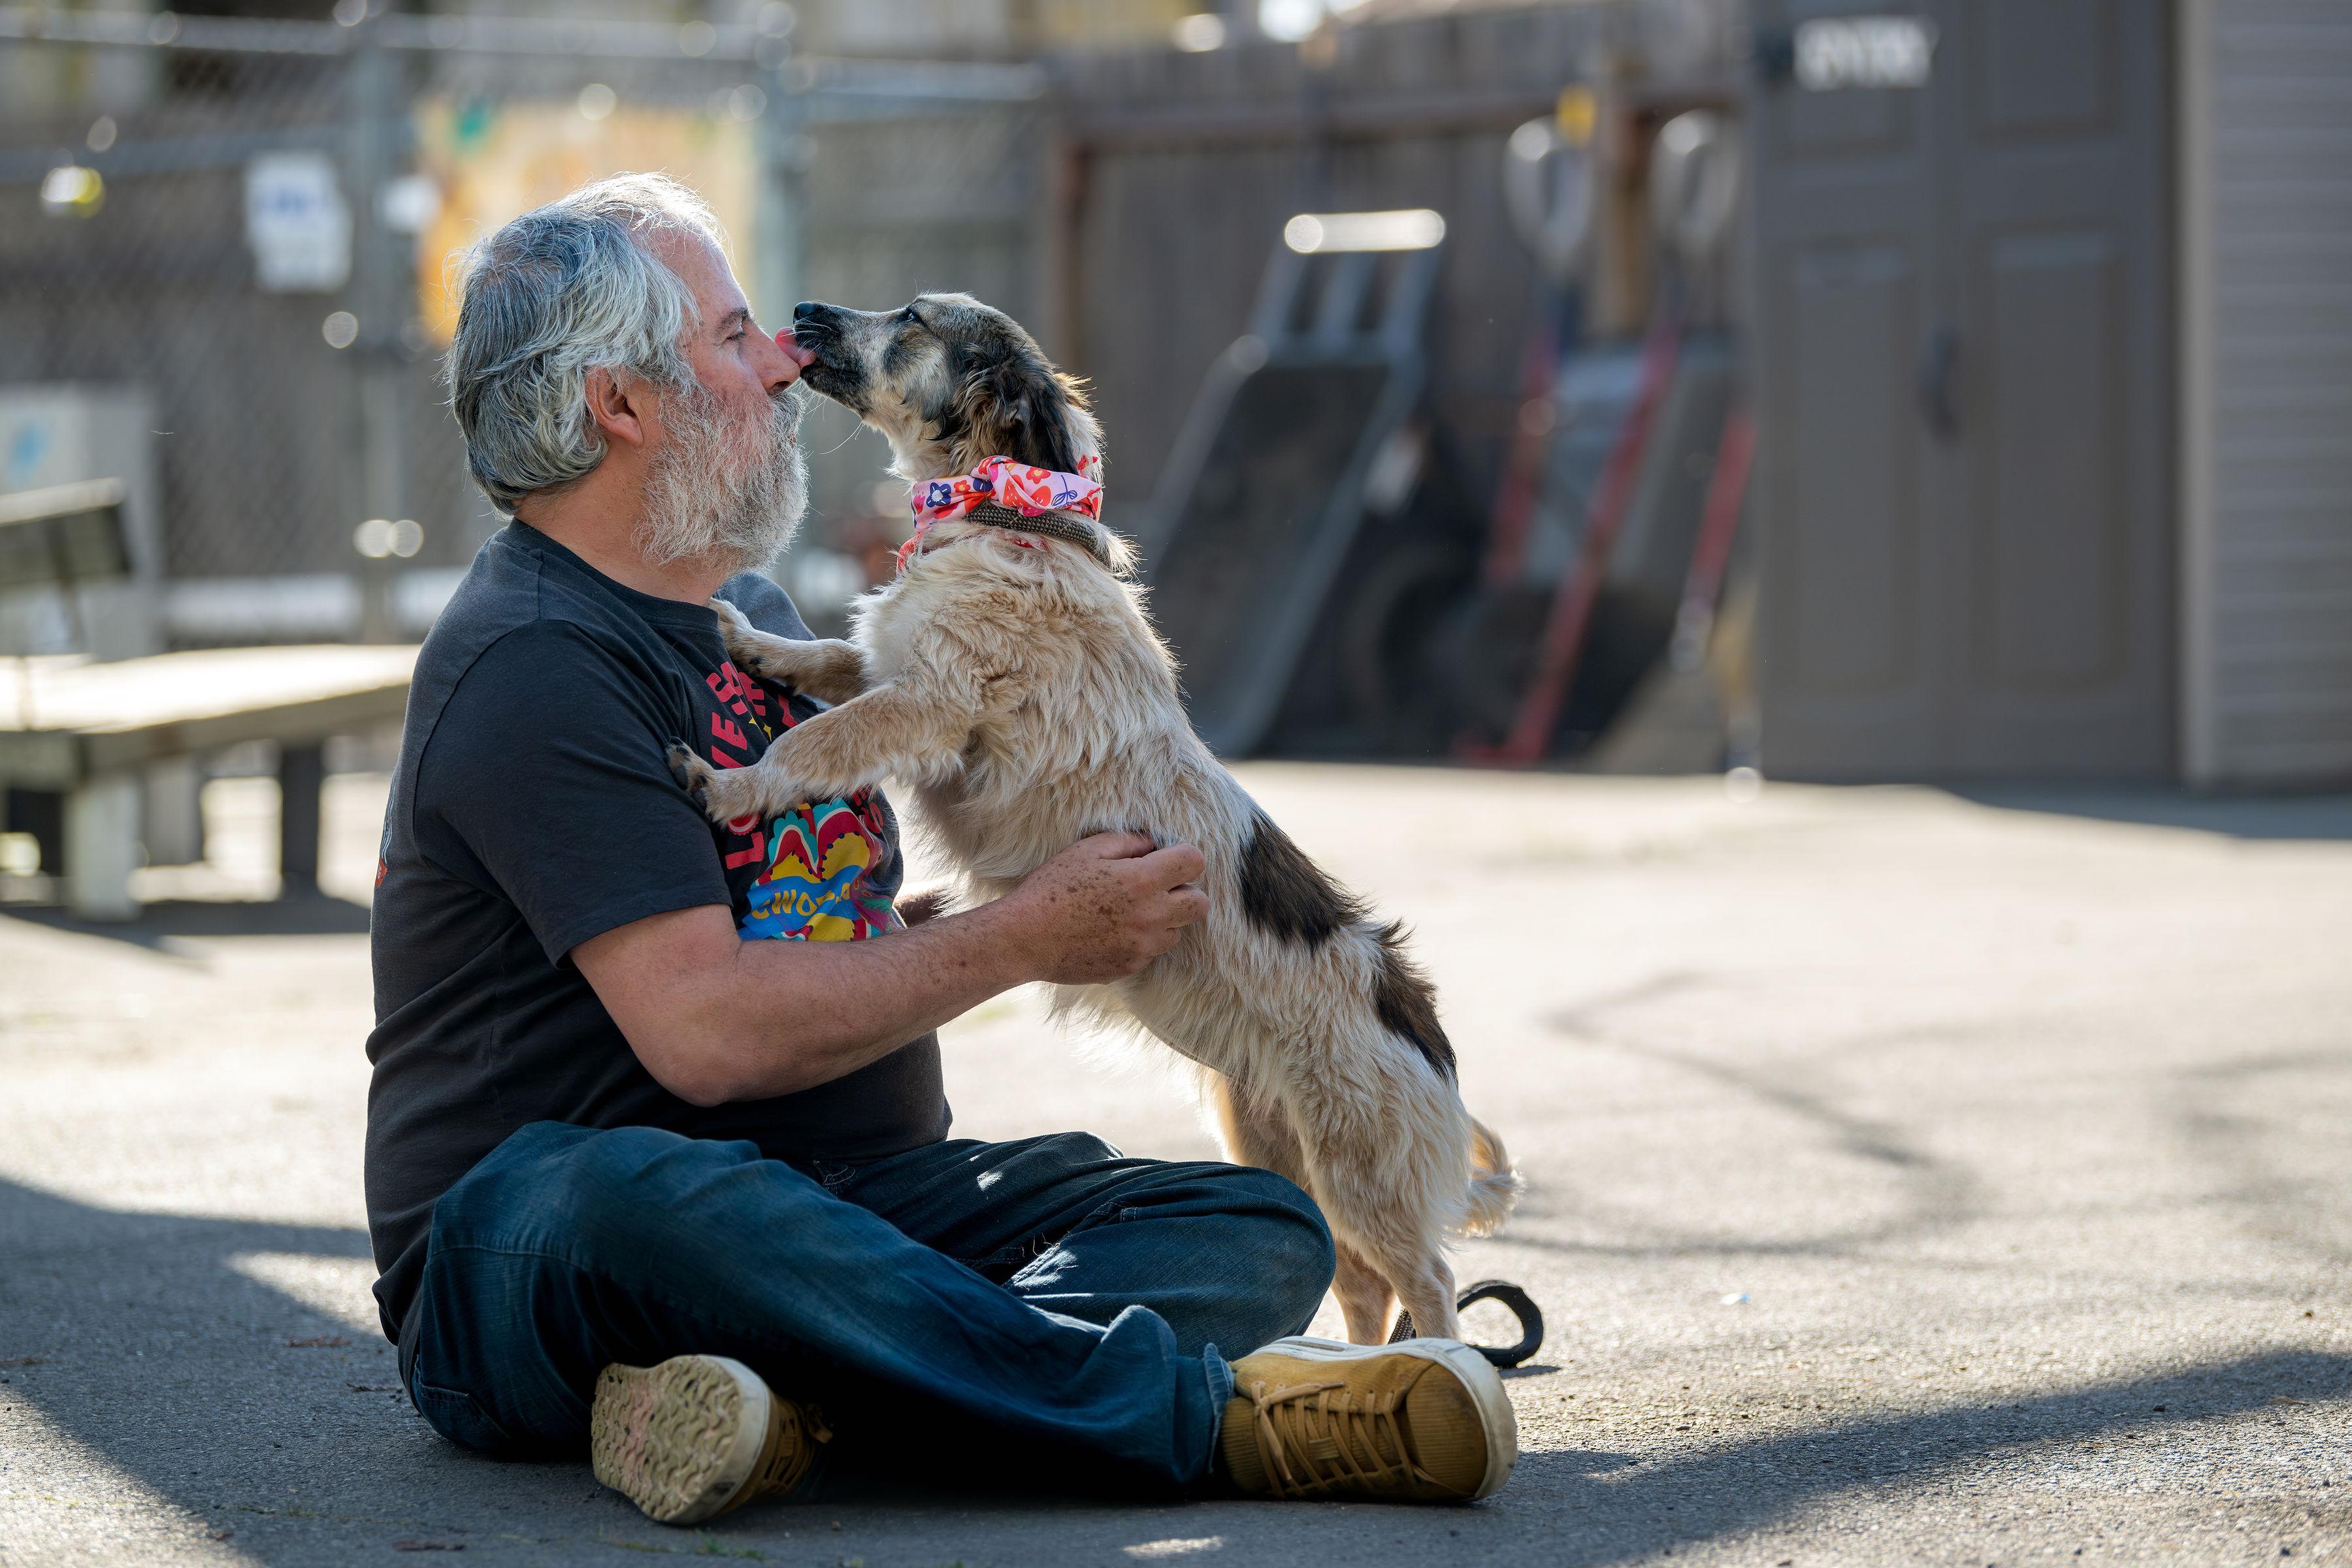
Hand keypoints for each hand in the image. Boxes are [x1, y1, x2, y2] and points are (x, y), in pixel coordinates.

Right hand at [1002, 832, 1208, 985]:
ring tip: (1127, 912)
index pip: (1194, 862)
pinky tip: (1110, 932)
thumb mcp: (1085, 850)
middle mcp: (1150, 915)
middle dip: (1185, 892)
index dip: (1184, 856)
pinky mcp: (1131, 967)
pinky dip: (1140, 941)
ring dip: (1162, 920)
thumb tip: (1153, 843)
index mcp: (1141, 880)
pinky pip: (1151, 952)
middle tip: (1157, 888)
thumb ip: (1127, 842)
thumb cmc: (1050, 888)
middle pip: (1199, 904)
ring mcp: (1142, 945)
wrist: (1024, 939)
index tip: (1166, 858)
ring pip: (1176, 932)